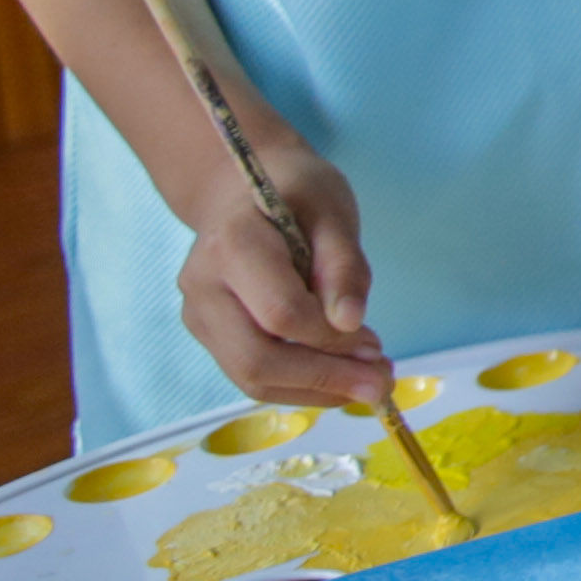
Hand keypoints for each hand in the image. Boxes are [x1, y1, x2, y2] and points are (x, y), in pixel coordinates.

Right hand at [173, 129, 388, 408]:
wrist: (240, 189)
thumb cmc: (294, 193)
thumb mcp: (334, 212)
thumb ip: (344, 266)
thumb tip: (350, 324)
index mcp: (232, 245)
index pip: (280, 313)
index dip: (330, 339)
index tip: (376, 346)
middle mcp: (203, 286)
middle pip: (256, 359)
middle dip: (323, 380)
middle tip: (380, 384)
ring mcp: (199, 315)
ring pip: (249, 377)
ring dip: (314, 390)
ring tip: (367, 381)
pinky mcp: (208, 333)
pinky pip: (249, 373)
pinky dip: (297, 385)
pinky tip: (338, 375)